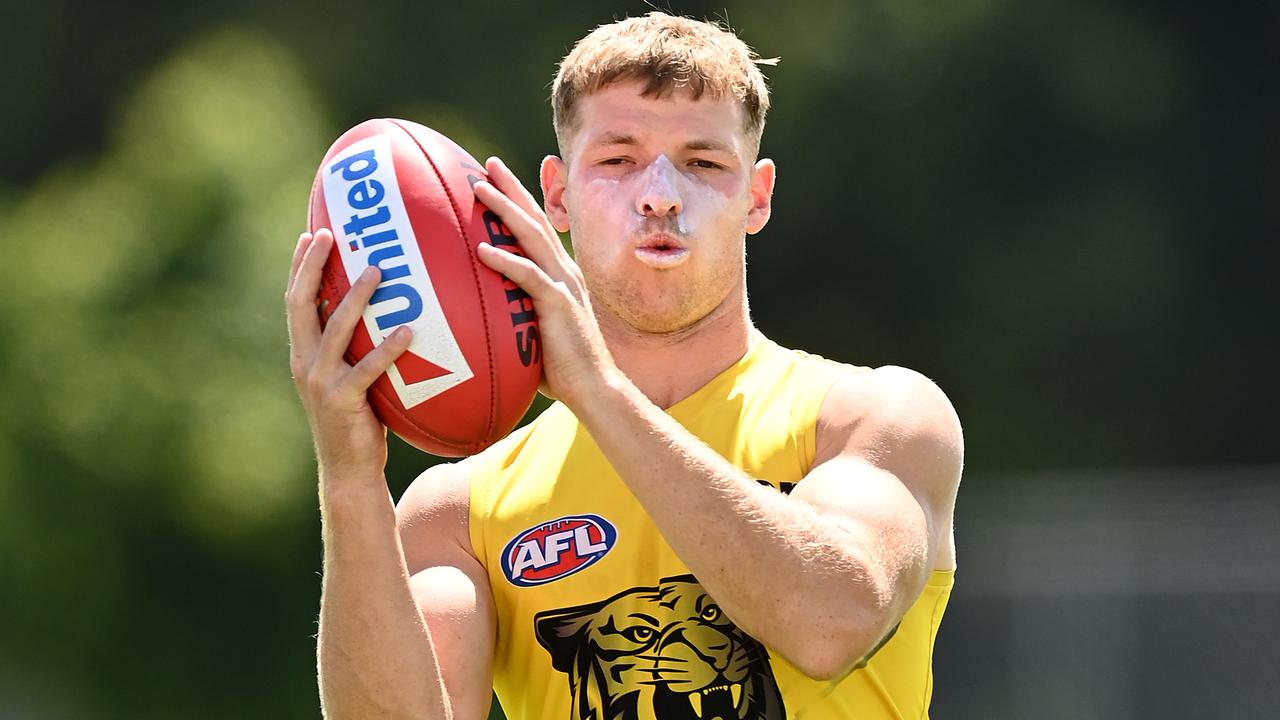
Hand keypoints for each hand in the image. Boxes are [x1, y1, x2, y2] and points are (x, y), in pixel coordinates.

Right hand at [285, 228, 413, 487]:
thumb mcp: (353, 377)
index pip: (296, 300)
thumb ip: (360, 347)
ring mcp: (322, 381)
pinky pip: (368, 368)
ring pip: (335, 328)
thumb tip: (392, 310)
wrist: (349, 471)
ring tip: (378, 270)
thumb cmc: (359, 421)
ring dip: (356, 296)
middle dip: (313, 266)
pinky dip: (388, 348)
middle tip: (331, 234)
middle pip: (302, 303)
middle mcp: (305, 362)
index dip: (301, 266)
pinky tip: (409, 331)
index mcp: (304, 353)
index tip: (312, 232)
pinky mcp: (343, 401)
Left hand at [472, 157, 617, 407]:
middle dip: (511, 188)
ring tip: (478, 190)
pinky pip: (528, 277)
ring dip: (504, 210)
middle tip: (486, 164)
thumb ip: (514, 313)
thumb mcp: (534, 331)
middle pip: (535, 219)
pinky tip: (482, 250)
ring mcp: (564, 285)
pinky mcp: (559, 305)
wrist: (594, 388)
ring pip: (531, 237)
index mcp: (560, 274)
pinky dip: (505, 260)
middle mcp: (565, 271)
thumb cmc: (562, 368)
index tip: (495, 177)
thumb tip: (480, 313)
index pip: (538, 228)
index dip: (518, 200)